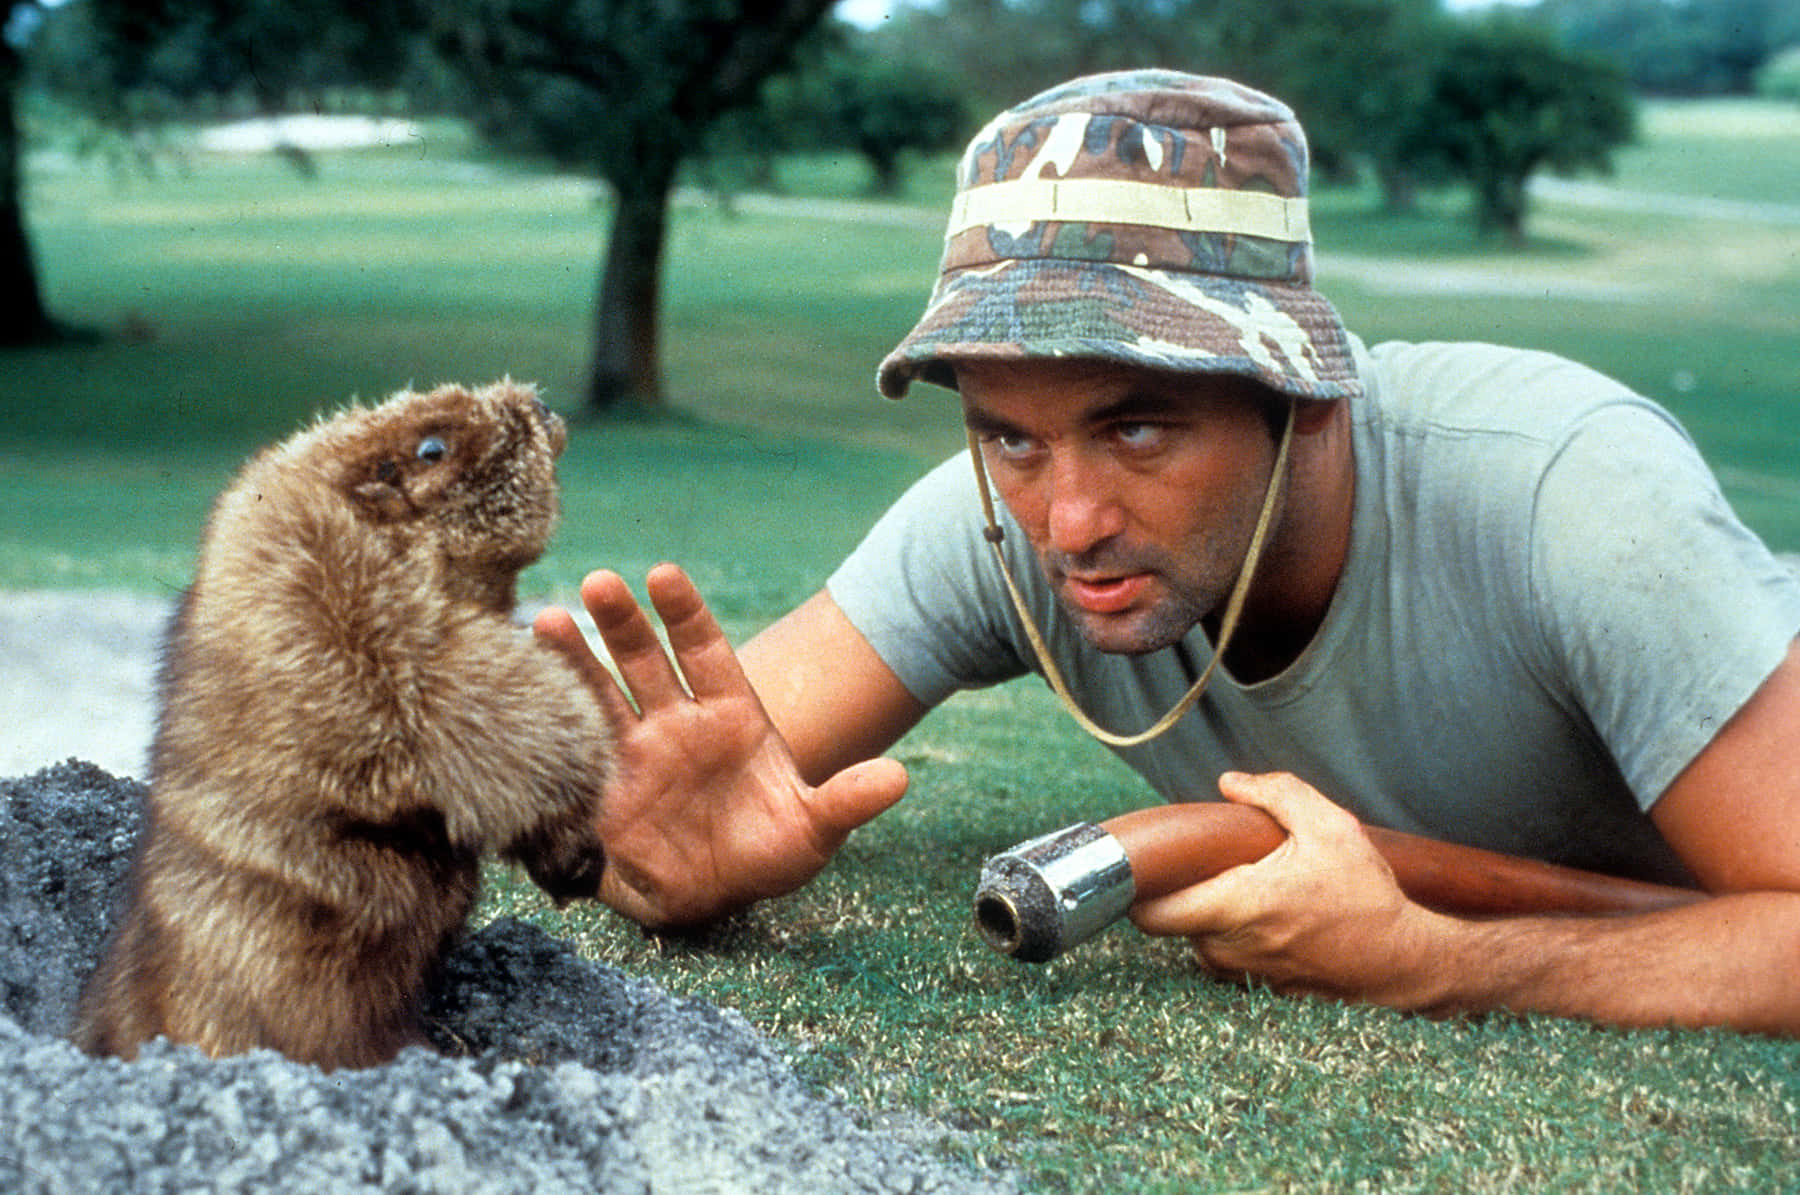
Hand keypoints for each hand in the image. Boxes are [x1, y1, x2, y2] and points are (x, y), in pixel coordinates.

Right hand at [533, 564, 907, 927]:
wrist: (713, 897)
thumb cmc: (766, 853)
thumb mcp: (813, 830)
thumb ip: (846, 800)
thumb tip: (898, 777)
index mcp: (730, 713)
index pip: (705, 649)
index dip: (684, 612)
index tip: (663, 574)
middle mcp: (677, 719)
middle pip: (646, 657)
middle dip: (623, 621)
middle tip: (599, 583)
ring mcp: (634, 748)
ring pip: (600, 691)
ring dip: (574, 657)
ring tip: (544, 621)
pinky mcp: (600, 786)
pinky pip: (571, 744)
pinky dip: (548, 717)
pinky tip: (517, 685)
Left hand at [1129, 772, 1443, 1000]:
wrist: (1404, 959)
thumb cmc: (1367, 894)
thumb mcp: (1330, 827)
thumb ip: (1277, 793)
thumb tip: (1230, 782)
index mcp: (1237, 906)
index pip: (1151, 914)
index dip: (1135, 891)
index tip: (1146, 867)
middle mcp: (1232, 947)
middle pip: (1173, 923)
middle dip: (1179, 895)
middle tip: (1204, 867)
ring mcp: (1247, 974)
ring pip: (1200, 942)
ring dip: (1209, 917)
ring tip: (1246, 889)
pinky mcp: (1264, 988)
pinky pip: (1231, 958)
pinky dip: (1236, 938)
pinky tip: (1270, 916)